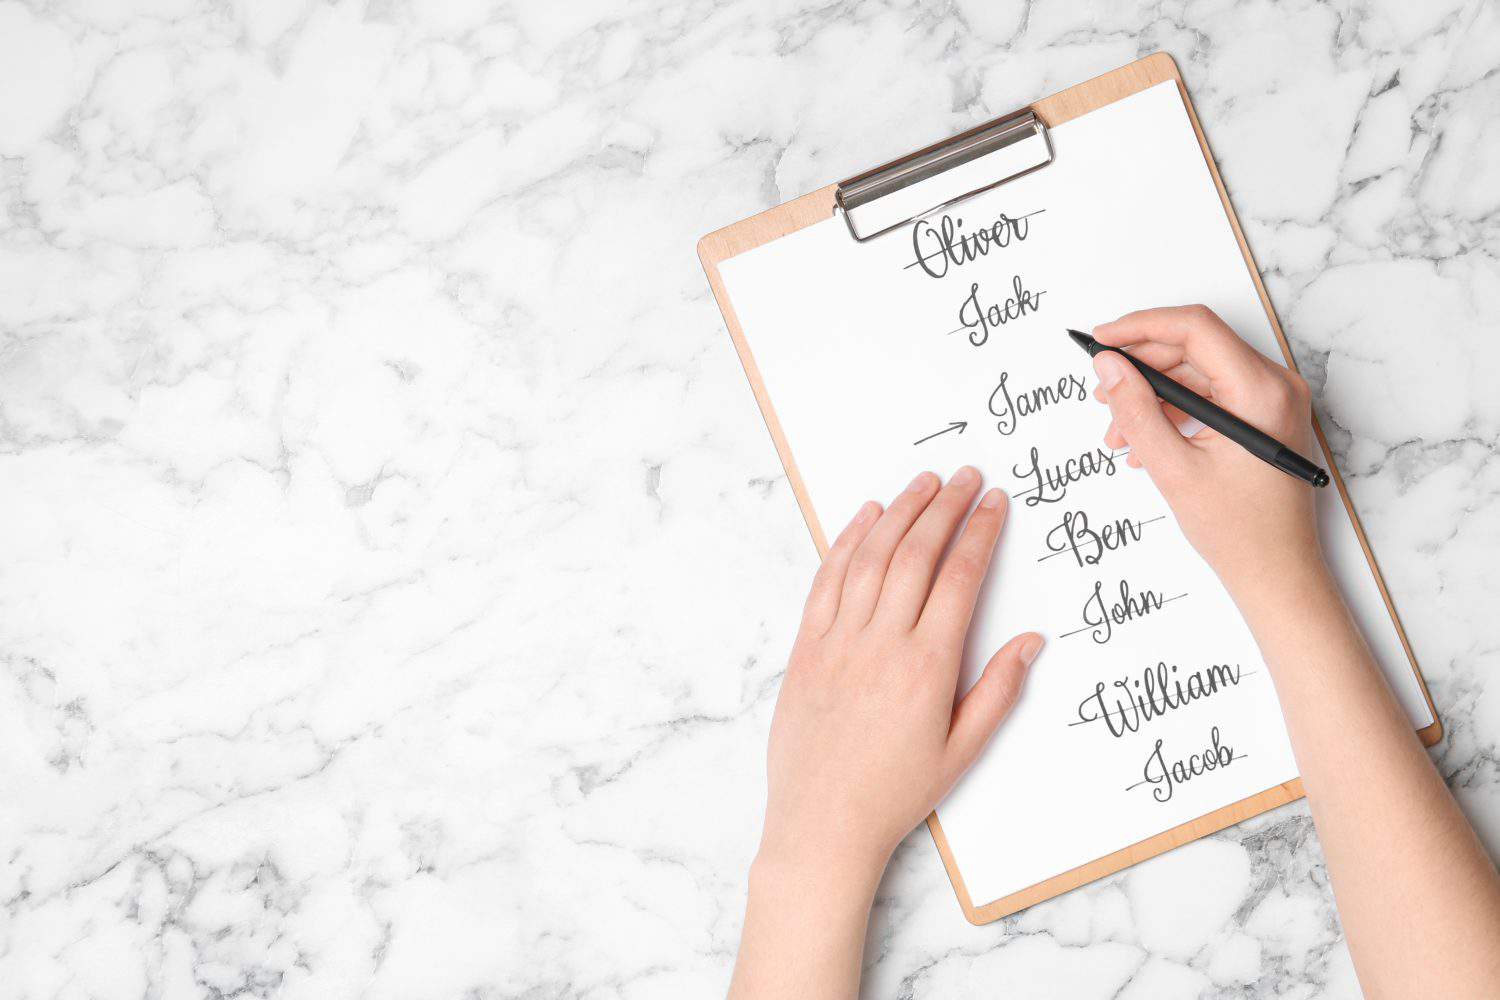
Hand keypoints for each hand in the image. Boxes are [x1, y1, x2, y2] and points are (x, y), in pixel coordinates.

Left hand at [758, 467, 1042, 882]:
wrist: (822, 822)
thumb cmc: (894, 792)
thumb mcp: (961, 752)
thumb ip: (998, 692)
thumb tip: (1032, 642)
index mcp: (927, 667)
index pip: (960, 578)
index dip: (980, 531)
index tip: (995, 501)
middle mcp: (881, 643)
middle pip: (916, 554)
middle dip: (945, 507)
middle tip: (967, 476)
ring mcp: (838, 642)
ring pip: (870, 557)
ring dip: (899, 512)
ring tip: (923, 482)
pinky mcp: (805, 648)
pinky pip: (826, 581)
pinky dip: (846, 541)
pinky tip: (865, 517)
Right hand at [1090, 305, 1321, 596]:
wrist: (1278, 573)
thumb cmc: (1241, 532)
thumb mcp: (1173, 468)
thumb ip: (1136, 410)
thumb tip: (1109, 366)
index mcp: (1261, 392)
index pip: (1194, 328)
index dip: (1140, 327)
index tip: (1101, 339)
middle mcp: (1276, 386)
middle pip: (1195, 347)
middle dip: (1141, 366)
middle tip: (1102, 390)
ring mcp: (1273, 400)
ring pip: (1199, 371)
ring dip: (1153, 393)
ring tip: (1119, 431)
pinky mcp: (1265, 416)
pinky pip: (1212, 394)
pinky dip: (1174, 409)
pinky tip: (1146, 440)